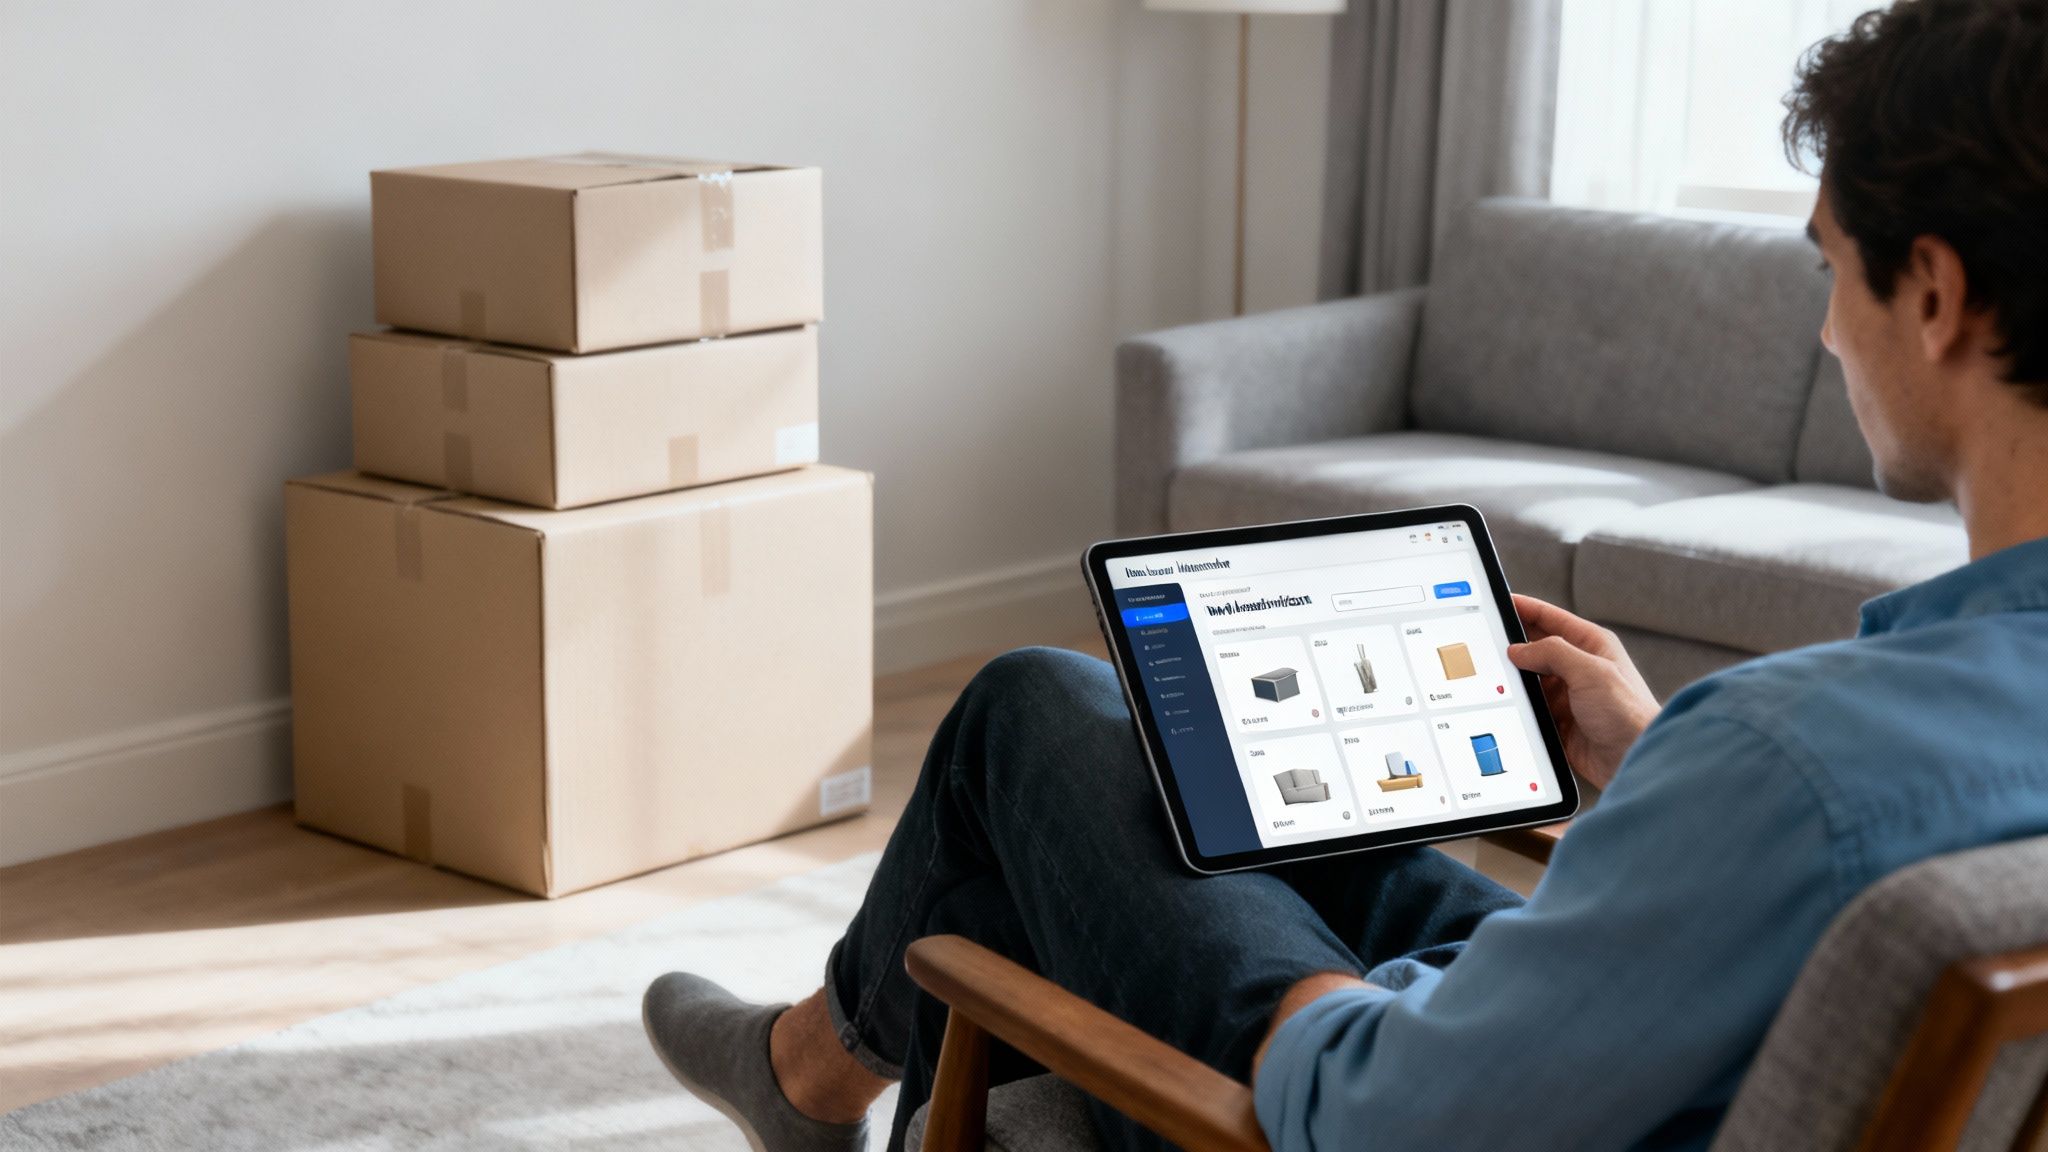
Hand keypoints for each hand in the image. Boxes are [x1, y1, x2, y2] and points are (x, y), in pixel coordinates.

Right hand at [1505, 595, 1658, 790]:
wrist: (1633, 760)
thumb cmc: (1628, 714)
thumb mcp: (1590, 672)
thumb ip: (1553, 653)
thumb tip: (1519, 649)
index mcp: (1592, 645)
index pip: (1550, 618)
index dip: (1524, 608)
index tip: (1498, 602)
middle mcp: (1579, 667)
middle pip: (1536, 648)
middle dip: (1512, 644)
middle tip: (1486, 642)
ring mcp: (1568, 695)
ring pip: (1530, 679)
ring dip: (1514, 679)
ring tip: (1492, 675)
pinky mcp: (1559, 721)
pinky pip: (1530, 707)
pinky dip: (1517, 705)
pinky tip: (1505, 704)